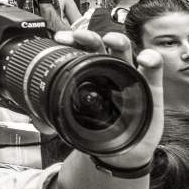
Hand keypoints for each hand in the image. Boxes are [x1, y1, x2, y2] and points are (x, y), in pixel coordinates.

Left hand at [48, 31, 163, 165]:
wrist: (123, 151)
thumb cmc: (100, 130)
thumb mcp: (77, 122)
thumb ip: (55, 118)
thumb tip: (35, 119)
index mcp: (90, 74)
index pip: (80, 51)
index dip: (72, 41)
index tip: (60, 38)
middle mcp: (109, 71)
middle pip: (101, 46)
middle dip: (90, 37)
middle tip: (80, 37)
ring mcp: (130, 77)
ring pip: (126, 52)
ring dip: (118, 41)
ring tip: (111, 40)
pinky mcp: (150, 88)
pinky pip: (153, 71)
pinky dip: (152, 60)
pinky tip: (145, 58)